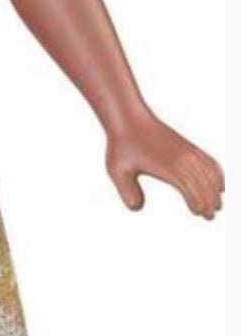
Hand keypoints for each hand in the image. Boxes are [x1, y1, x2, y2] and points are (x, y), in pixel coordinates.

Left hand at [105, 108, 223, 217]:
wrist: (128, 118)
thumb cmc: (121, 145)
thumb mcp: (117, 170)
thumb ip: (126, 191)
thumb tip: (136, 208)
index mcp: (167, 166)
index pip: (190, 187)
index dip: (197, 202)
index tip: (197, 213)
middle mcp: (181, 158)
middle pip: (204, 183)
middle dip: (210, 201)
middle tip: (210, 217)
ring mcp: (186, 151)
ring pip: (209, 172)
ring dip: (215, 190)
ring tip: (216, 206)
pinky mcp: (186, 146)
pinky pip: (209, 160)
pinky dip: (217, 173)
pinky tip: (220, 185)